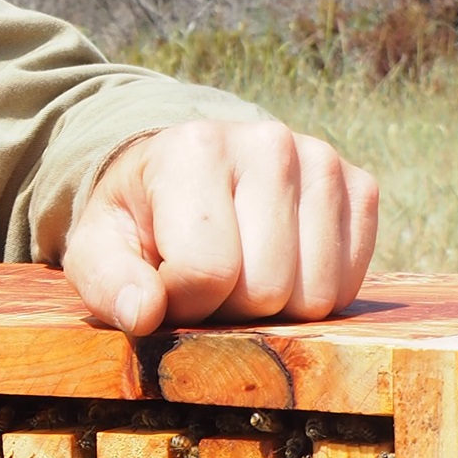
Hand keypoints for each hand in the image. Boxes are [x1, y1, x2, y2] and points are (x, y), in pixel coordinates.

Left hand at [61, 119, 378, 335]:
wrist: (183, 171)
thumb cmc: (139, 219)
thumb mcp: (98, 248)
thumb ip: (108, 283)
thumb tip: (144, 314)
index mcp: (195, 149)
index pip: (207, 272)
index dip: (184, 305)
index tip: (166, 289)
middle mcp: (269, 143)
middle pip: (267, 290)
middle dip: (229, 308)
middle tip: (205, 282)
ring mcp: (322, 161)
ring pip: (316, 297)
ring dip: (274, 308)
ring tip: (239, 273)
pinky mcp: (359, 187)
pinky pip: (351, 285)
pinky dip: (313, 294)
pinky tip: (280, 266)